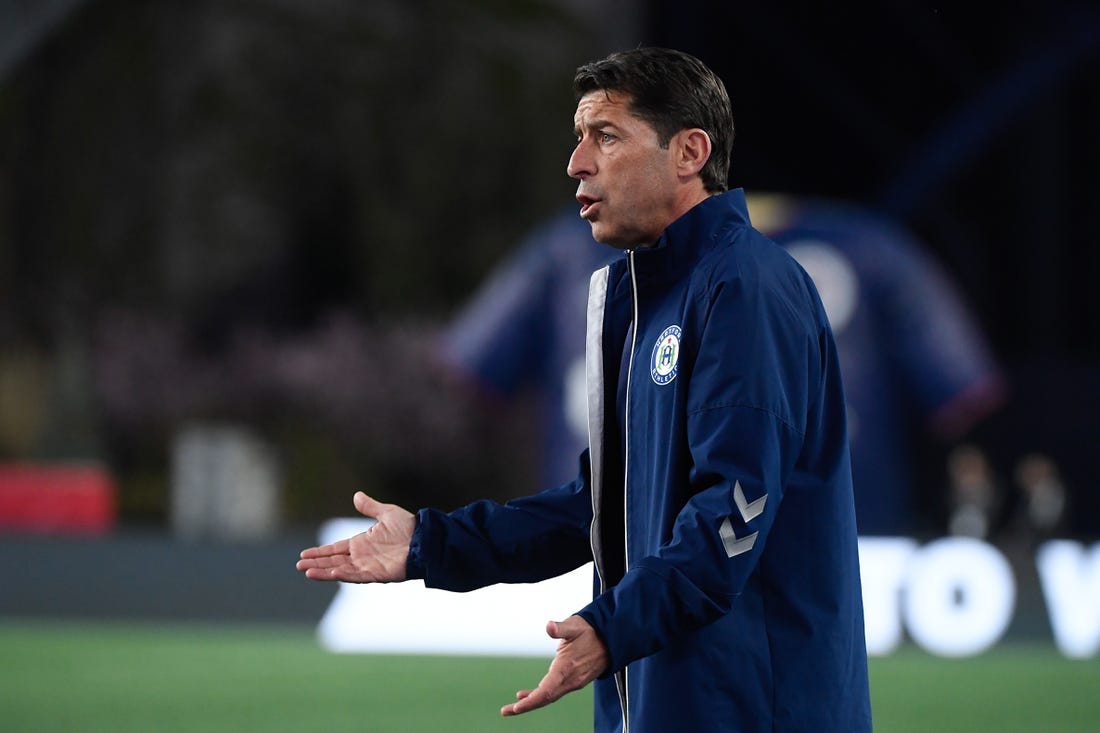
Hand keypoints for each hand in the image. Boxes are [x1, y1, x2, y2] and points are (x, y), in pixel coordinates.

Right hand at [296, 492, 415, 582]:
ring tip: (306, 572)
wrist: (425, 539)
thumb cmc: (409, 527)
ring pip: (341, 570)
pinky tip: (329, 573)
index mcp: (362, 542)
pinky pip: (356, 575)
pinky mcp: (377, 574)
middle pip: (334, 560)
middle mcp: (362, 556)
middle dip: (316, 563)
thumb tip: (356, 495)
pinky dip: (342, 574)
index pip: (335, 548)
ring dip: (324, 571)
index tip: (304, 554)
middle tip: (298, 565)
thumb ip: (370, 507)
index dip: (320, 552)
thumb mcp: (386, 513)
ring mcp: (368, 566)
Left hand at [500, 615, 608, 716]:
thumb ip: (561, 628)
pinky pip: (554, 692)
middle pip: (546, 698)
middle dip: (526, 706)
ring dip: (532, 702)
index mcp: (567, 668)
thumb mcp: (575, 625)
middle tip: (506, 711)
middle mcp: (570, 680)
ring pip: (549, 697)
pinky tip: (527, 694)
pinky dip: (540, 695)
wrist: (612, 640)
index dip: (532, 700)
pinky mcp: (573, 681)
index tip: (517, 706)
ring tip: (512, 707)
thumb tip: (549, 626)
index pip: (548, 690)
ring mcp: (573, 682)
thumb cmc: (591, 631)